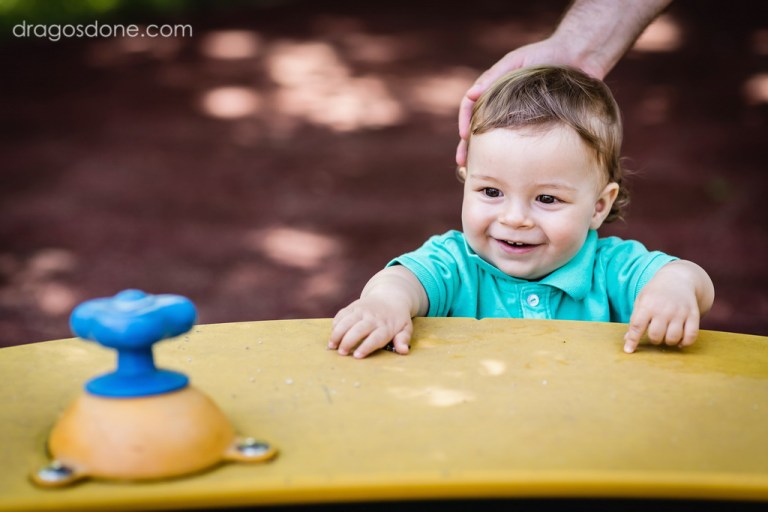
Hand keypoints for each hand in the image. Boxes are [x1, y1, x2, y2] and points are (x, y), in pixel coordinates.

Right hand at [328, 295, 412, 358]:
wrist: (390, 297)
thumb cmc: (397, 319)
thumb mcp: (405, 328)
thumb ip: (403, 340)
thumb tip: (404, 351)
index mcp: (386, 326)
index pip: (376, 337)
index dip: (366, 346)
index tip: (357, 355)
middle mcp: (373, 317)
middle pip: (358, 329)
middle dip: (348, 341)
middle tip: (341, 353)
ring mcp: (362, 310)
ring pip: (347, 321)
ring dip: (337, 333)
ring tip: (331, 346)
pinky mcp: (353, 306)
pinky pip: (342, 314)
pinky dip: (335, 323)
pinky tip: (332, 334)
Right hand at [456, 37, 601, 166]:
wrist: (579, 57)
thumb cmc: (545, 55)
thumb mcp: (517, 62)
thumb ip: (493, 76)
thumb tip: (471, 95)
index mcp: (493, 90)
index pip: (470, 106)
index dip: (464, 121)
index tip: (464, 136)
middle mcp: (502, 106)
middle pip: (479, 128)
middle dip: (468, 146)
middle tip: (463, 163)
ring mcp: (518, 117)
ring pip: (497, 138)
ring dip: (485, 154)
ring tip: (480, 171)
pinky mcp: (536, 126)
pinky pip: (520, 143)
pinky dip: (511, 156)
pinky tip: (510, 168)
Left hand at [623, 273, 700, 353]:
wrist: (677, 279)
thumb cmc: (655, 293)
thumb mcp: (641, 301)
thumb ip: (635, 320)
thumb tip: (627, 339)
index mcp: (647, 305)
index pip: (637, 326)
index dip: (632, 340)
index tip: (628, 350)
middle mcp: (664, 309)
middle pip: (656, 335)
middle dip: (654, 340)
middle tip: (655, 335)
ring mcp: (680, 312)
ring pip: (673, 337)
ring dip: (668, 342)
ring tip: (666, 336)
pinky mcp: (693, 314)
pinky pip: (691, 335)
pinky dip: (685, 342)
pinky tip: (680, 341)